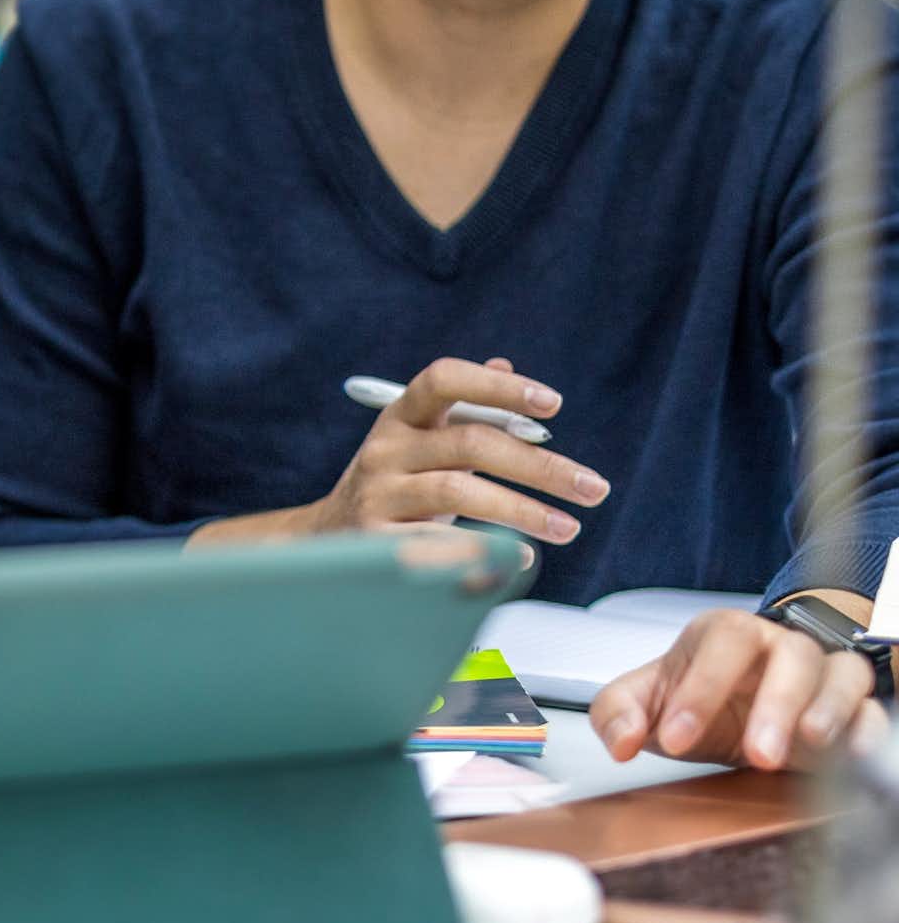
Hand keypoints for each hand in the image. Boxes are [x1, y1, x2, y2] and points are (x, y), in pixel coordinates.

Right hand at [304, 354, 608, 547]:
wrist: (328, 538)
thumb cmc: (397, 484)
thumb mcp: (422, 440)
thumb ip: (465, 410)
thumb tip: (505, 365)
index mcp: (403, 414)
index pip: (444, 379)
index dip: (497, 386)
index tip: (553, 403)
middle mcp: (387, 446)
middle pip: (470, 442)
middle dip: (540, 466)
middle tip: (594, 488)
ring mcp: (378, 491)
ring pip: (458, 490)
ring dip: (523, 510)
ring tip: (569, 527)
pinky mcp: (375, 538)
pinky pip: (439, 541)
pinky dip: (486, 549)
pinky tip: (519, 557)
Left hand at [593, 606, 889, 770]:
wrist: (741, 702)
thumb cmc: (696, 695)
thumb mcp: (647, 700)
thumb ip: (619, 713)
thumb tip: (619, 742)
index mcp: (725, 634)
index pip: (720, 643)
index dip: (699, 688)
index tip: (675, 738)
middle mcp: (779, 647)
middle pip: (790, 656)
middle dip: (775, 705)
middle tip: (756, 755)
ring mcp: (822, 676)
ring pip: (842, 674)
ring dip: (828, 710)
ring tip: (810, 745)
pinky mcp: (855, 710)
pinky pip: (874, 712)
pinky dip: (868, 732)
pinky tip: (852, 757)